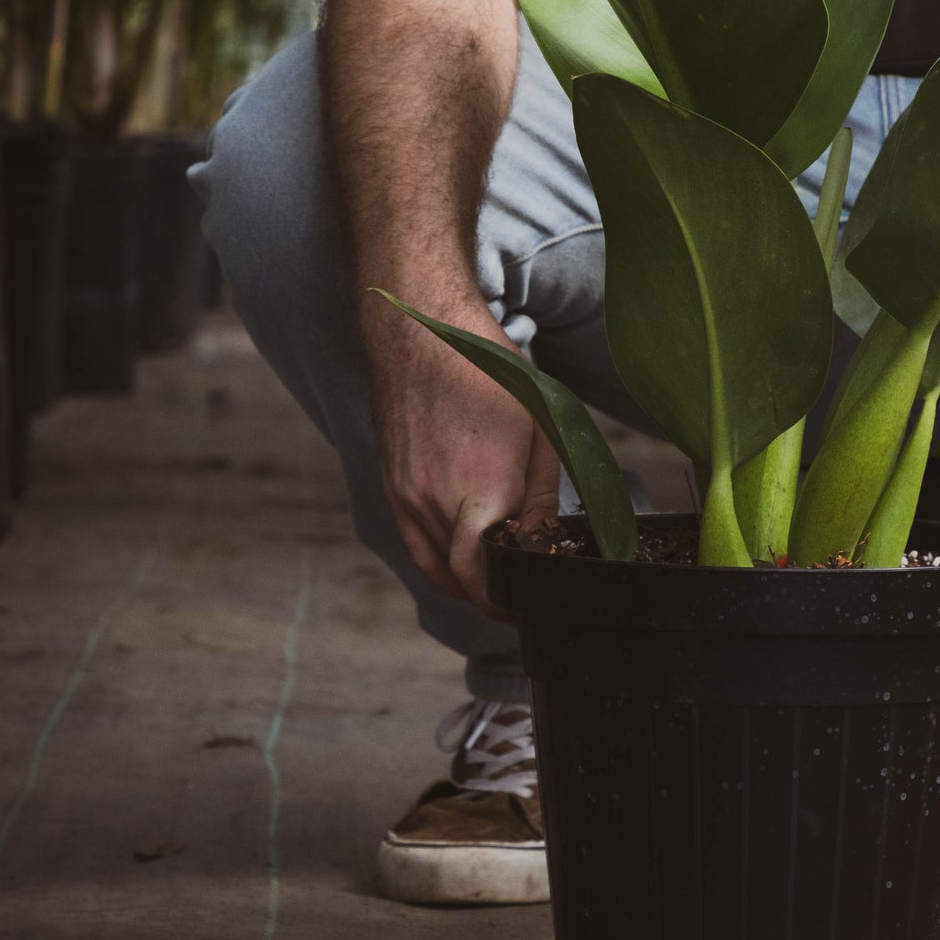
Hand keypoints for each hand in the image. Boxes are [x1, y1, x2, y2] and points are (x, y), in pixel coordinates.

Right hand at [361, 285, 560, 617]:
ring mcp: (407, 497)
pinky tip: (460, 562)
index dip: (504, 601)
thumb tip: (546, 542)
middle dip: (489, 597)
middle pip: (459, 580)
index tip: (527, 604)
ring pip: (434, 566)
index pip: (483, 576)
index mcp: (480, 491)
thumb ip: (543, 495)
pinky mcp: (392, 487)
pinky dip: (437, 563)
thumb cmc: (489, 373)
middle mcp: (435, 502)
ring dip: (464, 582)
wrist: (420, 336)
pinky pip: (414, 543)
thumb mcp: (541, 429)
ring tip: (494, 582)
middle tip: (516, 599)